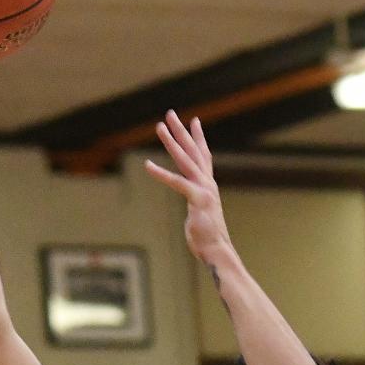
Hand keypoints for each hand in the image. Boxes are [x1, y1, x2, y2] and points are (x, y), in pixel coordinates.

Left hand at [144, 111, 231, 267]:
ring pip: (185, 159)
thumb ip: (195, 205)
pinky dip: (161, 173)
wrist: (217, 250)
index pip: (203, 156)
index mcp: (208, 185)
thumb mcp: (200, 215)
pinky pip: (177, 182)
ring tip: (159, 126)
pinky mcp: (197, 199)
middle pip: (193, 150)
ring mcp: (204, 189)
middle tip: (171, 113)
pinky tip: (147, 165)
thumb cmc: (206, 237)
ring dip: (172, 141)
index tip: (194, 121)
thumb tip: (193, 207)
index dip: (198, 138)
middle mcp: (207, 183)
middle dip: (181, 131)